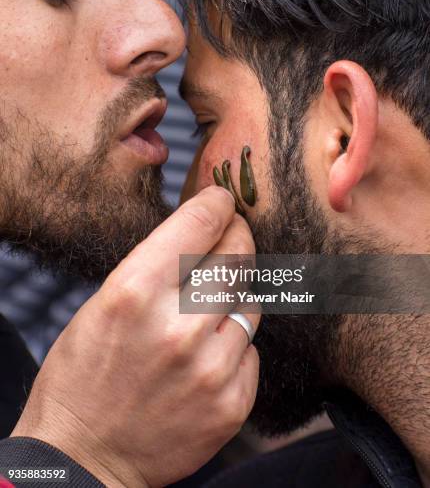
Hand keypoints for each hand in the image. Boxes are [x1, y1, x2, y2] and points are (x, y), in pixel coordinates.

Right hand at [12, 187, 259, 487]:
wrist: (85, 456)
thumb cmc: (85, 373)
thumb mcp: (103, 303)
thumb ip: (156, 266)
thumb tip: (203, 232)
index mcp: (136, 292)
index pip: (199, 224)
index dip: (217, 204)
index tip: (223, 200)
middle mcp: (179, 326)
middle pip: (238, 255)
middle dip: (239, 236)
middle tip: (235, 233)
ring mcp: (210, 367)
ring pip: (250, 302)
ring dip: (235, 295)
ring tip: (210, 306)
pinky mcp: (232, 402)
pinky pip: (252, 350)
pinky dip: (235, 343)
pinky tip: (209, 352)